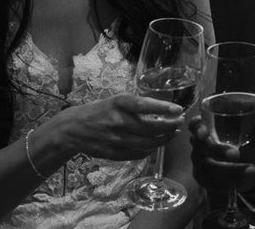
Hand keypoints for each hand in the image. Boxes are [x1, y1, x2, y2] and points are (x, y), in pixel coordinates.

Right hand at [61, 93, 183, 160]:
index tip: (179, 109)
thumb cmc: (100, 110)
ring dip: (164, 139)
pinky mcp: (114, 154)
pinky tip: (157, 144)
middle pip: (150, 128)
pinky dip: (151, 150)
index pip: (144, 105)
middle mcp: (118, 121)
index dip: (163, 108)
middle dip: (170, 126)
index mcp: (119, 104)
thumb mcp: (117, 100)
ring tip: (173, 133)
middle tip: (180, 122)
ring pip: (147, 143)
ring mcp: (116, 140)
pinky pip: (138, 154)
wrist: (74, 129)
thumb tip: (163, 109)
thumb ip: (137, 105)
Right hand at [189, 105, 254, 192]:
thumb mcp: (252, 128)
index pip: (195, 124)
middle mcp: (199, 143)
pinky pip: (212, 182)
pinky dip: (228, 182)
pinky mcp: (203, 177)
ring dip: (230, 170)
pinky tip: (241, 182)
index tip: (205, 133)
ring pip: (209, 167)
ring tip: (251, 170)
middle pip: (202, 147)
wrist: (246, 160)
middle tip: (236, 154)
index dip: (197, 128)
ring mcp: (199, 161)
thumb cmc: (243, 138)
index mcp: (208, 125)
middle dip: (219, 151)